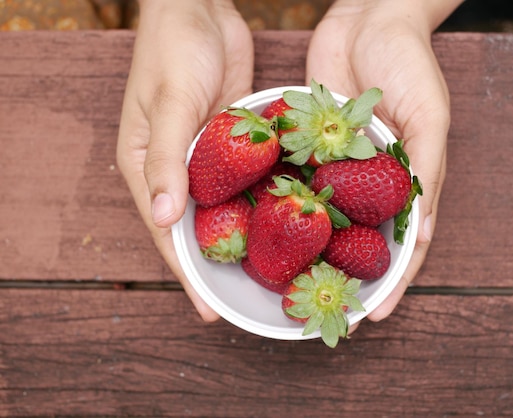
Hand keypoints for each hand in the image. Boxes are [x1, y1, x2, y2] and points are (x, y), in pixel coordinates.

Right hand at [116, 0, 253, 320]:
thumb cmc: (174, 49)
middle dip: (222, 265)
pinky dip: (263, 201)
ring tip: (277, 271)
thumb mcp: (169, 103)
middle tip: (253, 299)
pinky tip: (289, 222)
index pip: (167, 234)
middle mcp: (178, 170)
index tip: (210, 310)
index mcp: (147, 168)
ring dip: (247, 237)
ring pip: (226, 209)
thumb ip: (167, 159)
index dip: (188, 274)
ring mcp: (208, 159)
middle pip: (198, 229)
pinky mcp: (234, 144)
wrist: (202, 9)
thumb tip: (165, 218)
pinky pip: (247, 181)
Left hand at [308, 0, 461, 321]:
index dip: (391, 282)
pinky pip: (298, 180)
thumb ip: (425, 173)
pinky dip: (287, 205)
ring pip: (325, 218)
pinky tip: (268, 230)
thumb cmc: (411, 64)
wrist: (370, 16)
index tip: (375, 316)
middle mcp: (371, 182)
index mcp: (406, 181)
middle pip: (360, 240)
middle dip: (345, 275)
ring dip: (312, 250)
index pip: (403, 244)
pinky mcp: (309, 145)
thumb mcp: (429, 117)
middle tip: (327, 311)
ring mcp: (339, 166)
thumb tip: (423, 237)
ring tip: (294, 283)